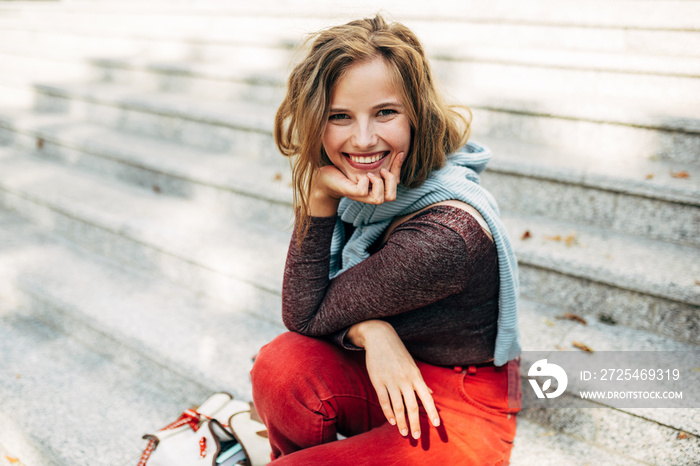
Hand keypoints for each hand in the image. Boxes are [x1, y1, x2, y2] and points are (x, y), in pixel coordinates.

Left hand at [308, 153, 404, 215]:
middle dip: (391, 181)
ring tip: (369, 174)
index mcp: (376, 187)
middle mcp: (370, 194)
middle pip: (392, 197)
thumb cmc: (346, 171)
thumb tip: (398, 150)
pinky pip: (362, 191)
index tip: (399, 153)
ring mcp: (360, 196)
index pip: (396, 183)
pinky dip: (363, 182)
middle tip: (381, 170)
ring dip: (377, 183)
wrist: (325, 178)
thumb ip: (380, 162)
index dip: (399, 168)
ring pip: (379, 199)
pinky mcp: (350, 193)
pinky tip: (358, 176)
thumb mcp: (367, 165)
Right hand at [347, 320, 440, 438]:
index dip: (432, 412)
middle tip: (416, 437)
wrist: (380, 337)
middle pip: (412, 406)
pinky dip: (388, 413)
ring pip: (397, 407)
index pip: (426, 397)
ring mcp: (391, 381)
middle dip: (415, 423)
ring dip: (401, 422)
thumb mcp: (412, 365)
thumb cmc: (398, 352)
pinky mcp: (378, 381)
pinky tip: (391, 421)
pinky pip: (384, 401)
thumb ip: (420, 382)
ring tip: (403, 433)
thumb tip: (430, 395)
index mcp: (416, 376)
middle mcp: (405, 380)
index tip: (437, 425)